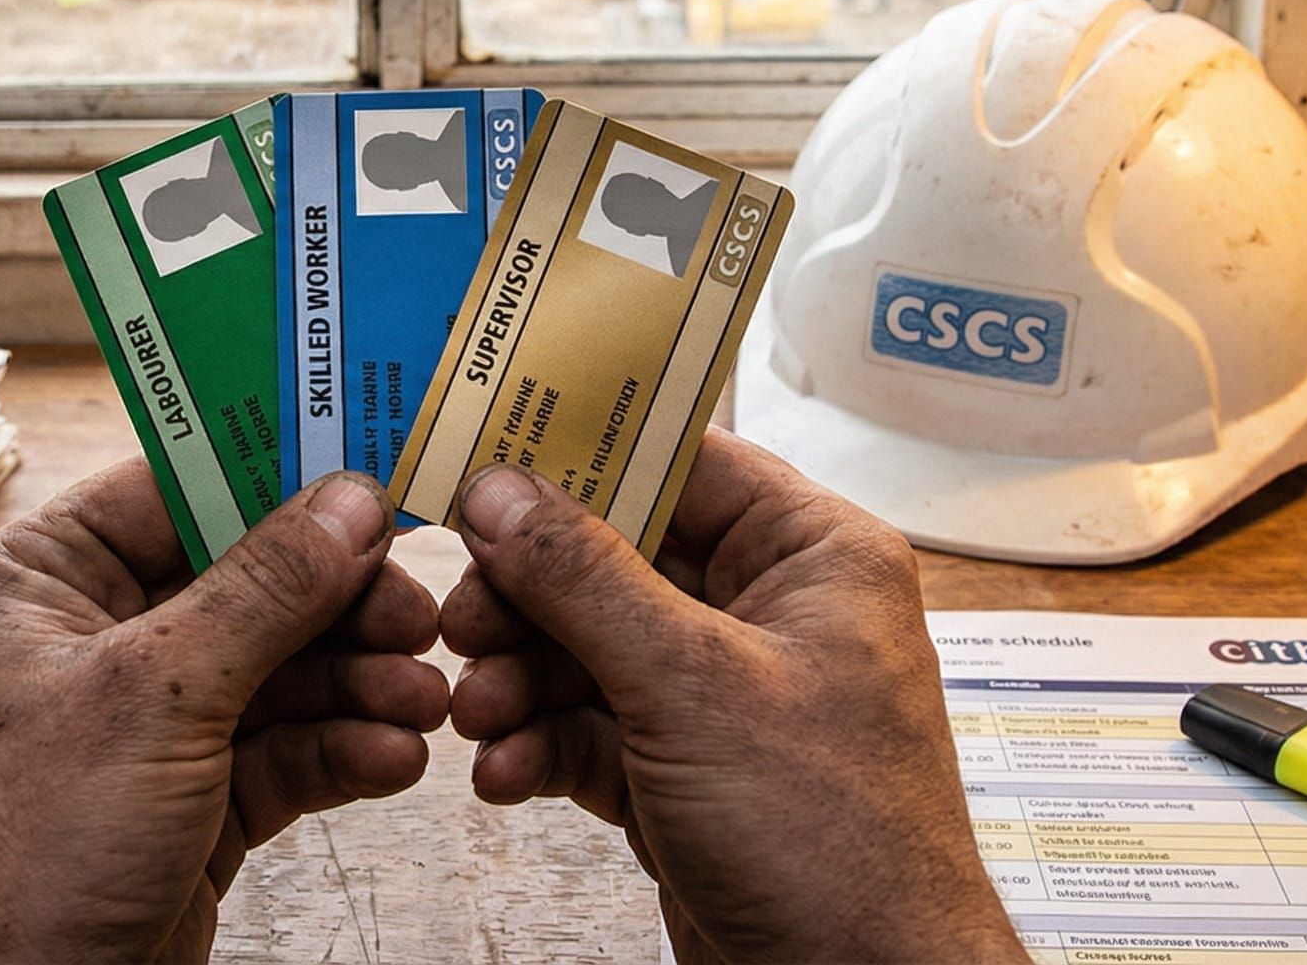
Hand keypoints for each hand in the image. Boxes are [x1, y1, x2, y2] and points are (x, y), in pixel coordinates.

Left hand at [0, 464, 448, 962]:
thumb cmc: (27, 852)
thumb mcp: (154, 696)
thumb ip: (262, 591)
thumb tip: (350, 501)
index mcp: (38, 582)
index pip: (174, 490)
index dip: (277, 479)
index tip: (374, 473)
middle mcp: (90, 641)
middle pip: (247, 582)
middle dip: (339, 604)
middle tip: (417, 619)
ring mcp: (145, 725)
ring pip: (280, 670)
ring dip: (359, 683)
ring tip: (422, 704)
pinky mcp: (193, 802)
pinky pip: (285, 750)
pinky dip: (342, 750)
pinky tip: (394, 759)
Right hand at [440, 430, 1025, 963]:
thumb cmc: (840, 847)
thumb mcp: (693, 687)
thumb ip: (587, 579)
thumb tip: (504, 493)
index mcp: (817, 559)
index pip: (685, 462)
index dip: (582, 458)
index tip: (488, 458)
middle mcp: (775, 617)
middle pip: (617, 558)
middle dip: (530, 595)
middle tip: (466, 617)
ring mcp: (727, 699)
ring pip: (590, 648)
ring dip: (520, 678)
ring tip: (477, 711)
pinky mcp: (687, 773)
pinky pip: (590, 728)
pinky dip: (540, 744)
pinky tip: (505, 770)